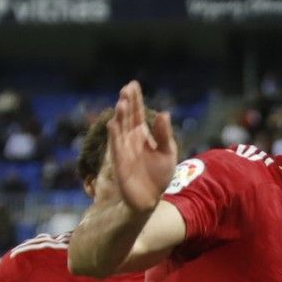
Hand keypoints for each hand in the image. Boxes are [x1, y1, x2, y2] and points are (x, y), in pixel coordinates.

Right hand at [110, 80, 176, 213]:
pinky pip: (115, 145)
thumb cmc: (159, 175)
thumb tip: (164, 113)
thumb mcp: (167, 152)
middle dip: (126, 102)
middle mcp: (130, 138)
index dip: (135, 99)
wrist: (150, 198)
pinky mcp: (119, 161)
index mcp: (142, 134)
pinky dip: (114, 134)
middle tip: (126, 88)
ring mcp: (123, 149)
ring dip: (120, 116)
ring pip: (120, 128)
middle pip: (127, 117)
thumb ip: (164, 134)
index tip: (133, 84)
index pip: (137, 112)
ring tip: (122, 102)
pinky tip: (113, 123)